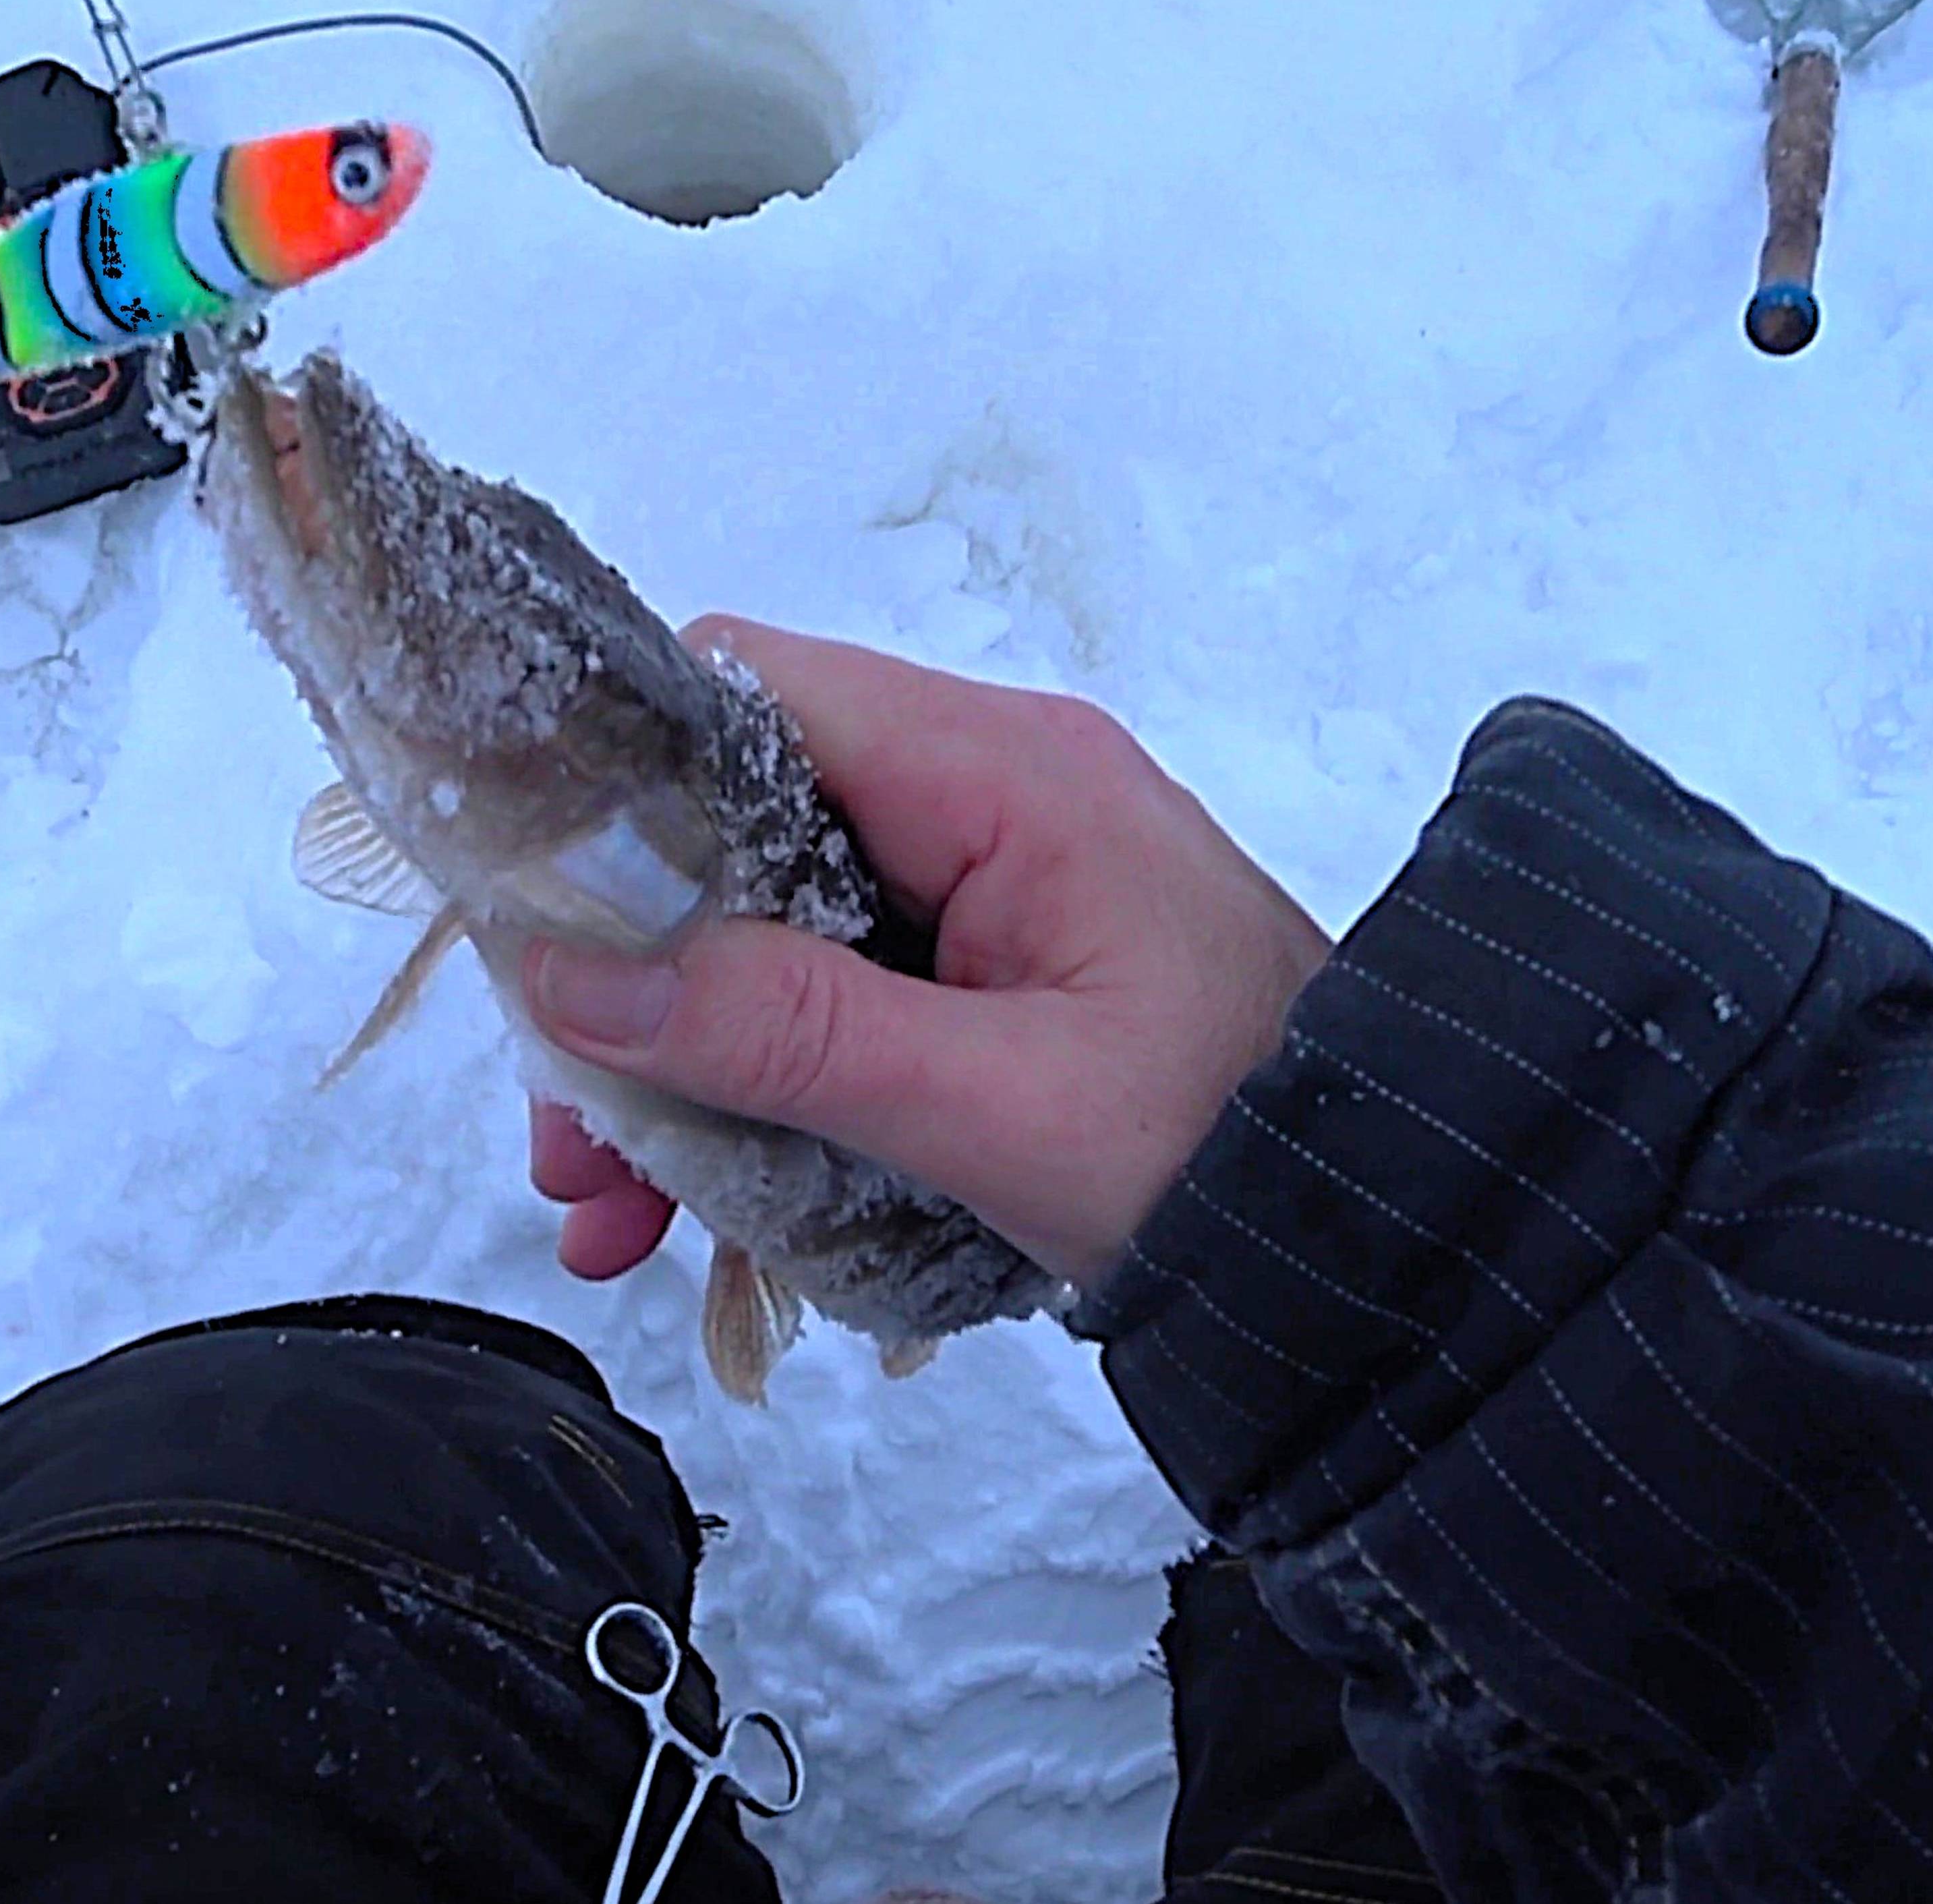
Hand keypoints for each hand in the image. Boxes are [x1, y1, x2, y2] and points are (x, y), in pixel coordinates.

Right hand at [525, 617, 1329, 1293]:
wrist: (1410, 1242)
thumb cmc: (1233, 1158)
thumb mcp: (995, 1111)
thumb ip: (786, 1033)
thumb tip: (569, 972)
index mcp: (1002, 773)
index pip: (744, 690)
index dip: (610, 782)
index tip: (521, 921)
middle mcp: (986, 793)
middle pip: (731, 830)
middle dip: (625, 979)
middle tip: (563, 1134)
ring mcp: (990, 882)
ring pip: (766, 932)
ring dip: (674, 1065)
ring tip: (607, 1215)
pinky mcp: (993, 967)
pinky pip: (832, 999)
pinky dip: (757, 1095)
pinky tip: (698, 1216)